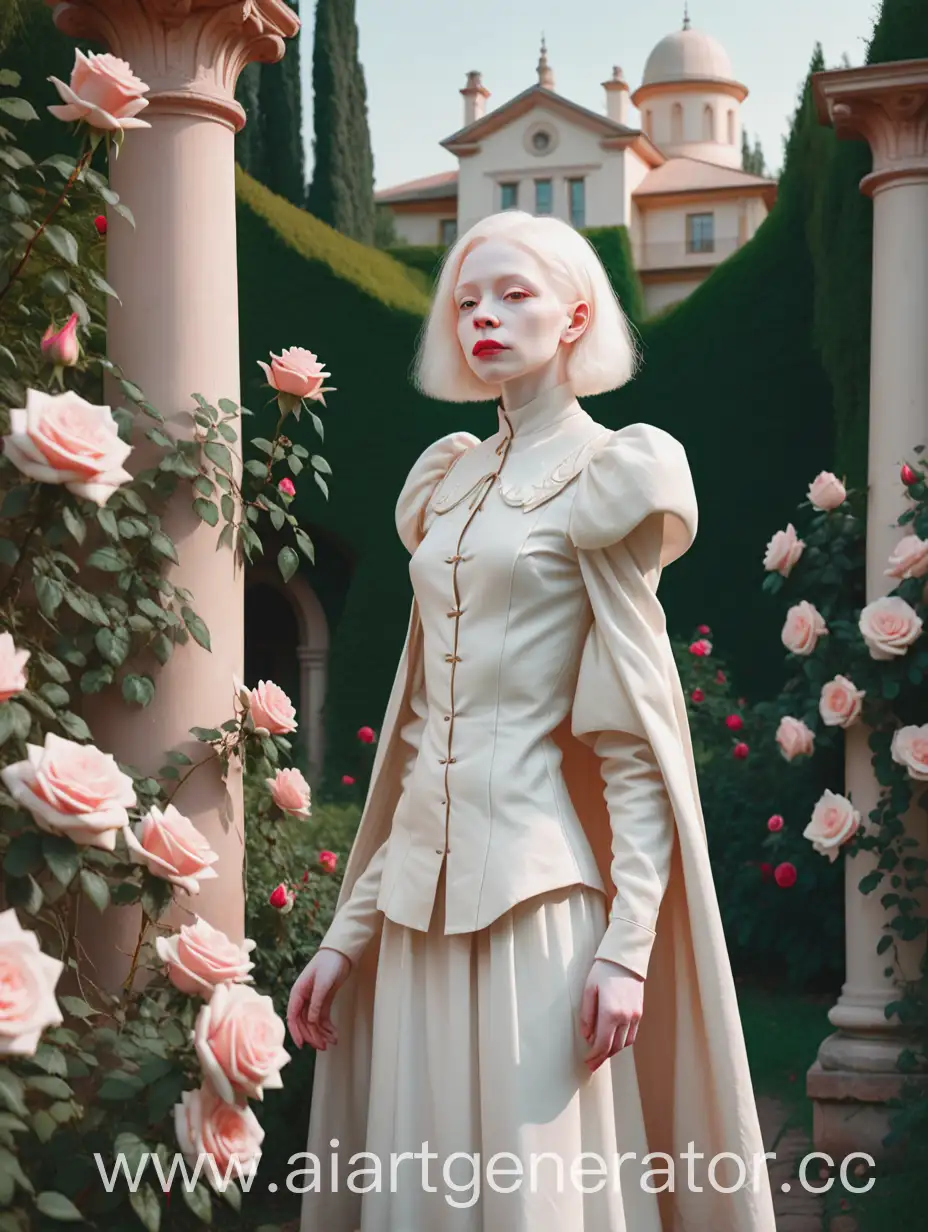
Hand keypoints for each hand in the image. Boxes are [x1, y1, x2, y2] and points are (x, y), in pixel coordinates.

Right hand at [287, 947, 350, 1050]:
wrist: (341, 953)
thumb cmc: (328, 964)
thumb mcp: (322, 983)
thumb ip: (316, 1003)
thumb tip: (310, 1021)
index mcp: (298, 993)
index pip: (293, 1017)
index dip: (296, 1032)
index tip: (302, 1045)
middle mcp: (303, 999)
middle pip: (304, 1023)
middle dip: (313, 1035)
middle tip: (323, 1046)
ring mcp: (313, 1000)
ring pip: (314, 1023)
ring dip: (321, 1033)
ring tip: (332, 1042)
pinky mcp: (324, 1001)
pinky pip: (323, 1018)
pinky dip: (328, 1027)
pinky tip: (334, 1034)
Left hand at [579, 958, 643, 1072]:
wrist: (624, 959)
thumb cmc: (603, 972)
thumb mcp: (589, 990)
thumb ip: (587, 1015)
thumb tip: (587, 1036)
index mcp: (610, 1013)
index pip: (602, 1044)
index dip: (594, 1056)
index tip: (587, 1062)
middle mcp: (625, 1017)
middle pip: (614, 1047)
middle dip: (602, 1058)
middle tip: (592, 1064)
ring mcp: (635, 1016)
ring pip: (624, 1043)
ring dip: (612, 1051)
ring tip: (601, 1054)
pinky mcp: (639, 1012)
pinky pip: (632, 1034)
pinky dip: (622, 1041)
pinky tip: (613, 1041)